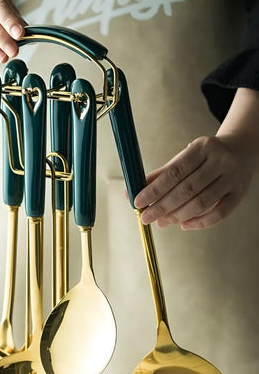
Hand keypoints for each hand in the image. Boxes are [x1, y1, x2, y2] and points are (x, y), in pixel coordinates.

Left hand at [135, 88, 258, 229]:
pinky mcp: (239, 194)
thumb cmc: (204, 156)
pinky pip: (219, 214)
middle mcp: (220, 162)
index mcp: (202, 148)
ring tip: (161, 222)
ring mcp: (232, 178)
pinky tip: (183, 225)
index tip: (138, 202)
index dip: (154, 189)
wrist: (241, 150)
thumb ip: (160, 175)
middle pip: (187, 189)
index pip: (174, 172)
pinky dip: (199, 222)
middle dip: (162, 206)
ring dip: (177, 216)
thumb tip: (131, 192)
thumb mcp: (184, 158)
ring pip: (202, 203)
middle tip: (146, 217)